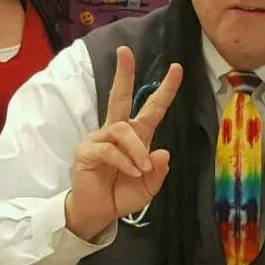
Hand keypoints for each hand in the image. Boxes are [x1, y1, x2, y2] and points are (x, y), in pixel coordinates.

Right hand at [65, 45, 182, 240]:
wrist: (99, 213)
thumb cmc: (122, 194)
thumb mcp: (149, 186)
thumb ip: (158, 171)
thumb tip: (163, 151)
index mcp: (136, 136)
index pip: (152, 108)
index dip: (165, 89)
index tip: (177, 68)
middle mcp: (117, 132)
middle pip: (120, 97)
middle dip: (124, 74)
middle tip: (125, 51)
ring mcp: (100, 139)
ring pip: (123, 130)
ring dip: (137, 150)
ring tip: (142, 169)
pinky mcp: (87, 151)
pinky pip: (110, 150)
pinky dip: (124, 162)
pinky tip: (131, 173)